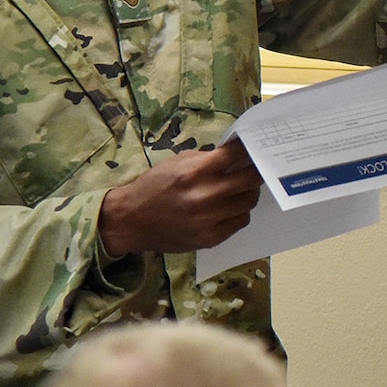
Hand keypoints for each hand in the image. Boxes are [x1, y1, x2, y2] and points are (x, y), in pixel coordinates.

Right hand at [98, 139, 262, 256]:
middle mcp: (204, 196)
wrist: (131, 220)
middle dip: (255, 171)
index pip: (236, 155)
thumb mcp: (176, 163)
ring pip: (249, 201)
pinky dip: (239, 212)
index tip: (255, 147)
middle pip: (251, 179)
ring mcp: (208, 220)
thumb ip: (207, 159)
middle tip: (255, 169)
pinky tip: (229, 207)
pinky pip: (241, 221)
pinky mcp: (210, 238)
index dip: (249, 149)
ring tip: (239, 189)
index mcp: (194, 172)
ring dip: (248, 193)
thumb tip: (238, 155)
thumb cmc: (154, 186)